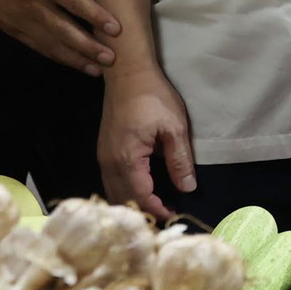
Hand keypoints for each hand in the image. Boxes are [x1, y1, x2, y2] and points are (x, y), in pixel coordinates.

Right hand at [0, 0, 120, 75]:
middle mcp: (32, 4)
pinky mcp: (12, 29)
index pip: (73, 2)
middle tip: (111, 59)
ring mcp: (20, 20)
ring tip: (97, 70)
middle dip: (88, 47)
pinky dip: (56, 57)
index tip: (116, 29)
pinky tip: (73, 63)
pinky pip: (38, 46)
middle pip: (64, 30)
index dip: (95, 16)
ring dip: (75, 58)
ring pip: (51, 44)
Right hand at [100, 68, 195, 221]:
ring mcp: (103, 157)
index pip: (141, 196)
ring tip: (155, 206)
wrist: (127, 74)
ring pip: (113, 192)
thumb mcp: (174, 127)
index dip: (157, 209)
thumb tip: (187, 188)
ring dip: (132, 203)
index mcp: (127, 159)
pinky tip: (140, 190)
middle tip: (166, 215)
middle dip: (143, 211)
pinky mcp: (103, 151)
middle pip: (123, 199)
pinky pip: (111, 181)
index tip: (173, 215)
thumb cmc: (153, 97)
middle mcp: (109, 163)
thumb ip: (179, 160)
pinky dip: (124, 191)